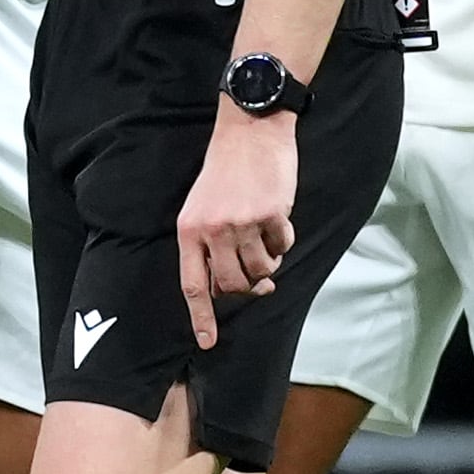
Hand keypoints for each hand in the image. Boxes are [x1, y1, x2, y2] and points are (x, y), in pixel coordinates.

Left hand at [176, 104, 297, 348]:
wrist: (249, 131)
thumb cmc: (226, 173)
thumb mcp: (203, 208)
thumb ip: (214, 248)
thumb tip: (246, 287)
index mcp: (189, 230)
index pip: (192, 284)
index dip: (201, 317)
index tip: (207, 342)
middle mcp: (213, 230)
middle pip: (232, 285)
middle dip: (248, 286)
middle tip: (261, 277)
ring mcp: (242, 223)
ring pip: (262, 270)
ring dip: (270, 262)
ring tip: (266, 238)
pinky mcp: (271, 214)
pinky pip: (283, 246)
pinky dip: (284, 238)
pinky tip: (277, 216)